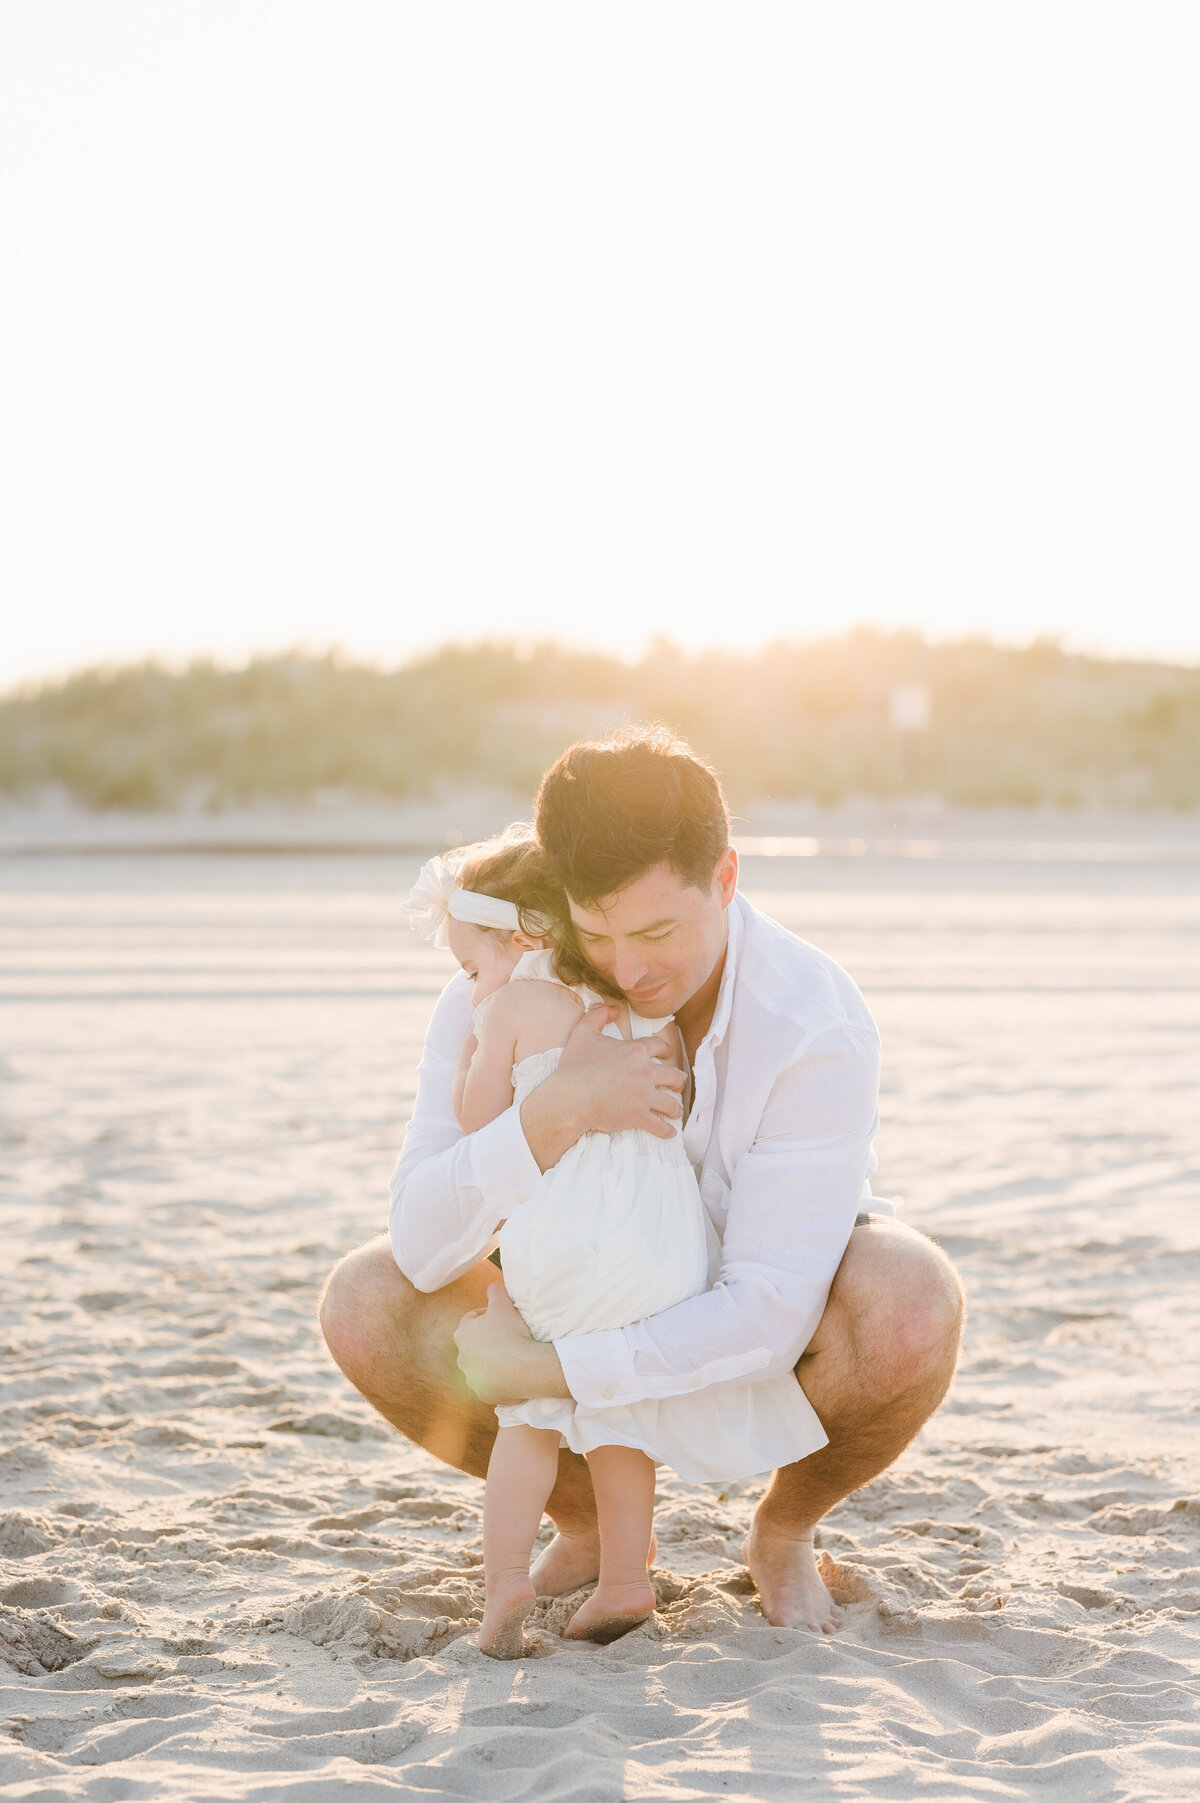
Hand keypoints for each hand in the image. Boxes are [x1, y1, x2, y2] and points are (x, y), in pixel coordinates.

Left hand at [453, 1282, 569, 1404]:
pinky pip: (490, 1385)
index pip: (471, 1320)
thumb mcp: (503, 1302)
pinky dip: (499, 1380)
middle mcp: (462, 1358)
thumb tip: (493, 1287)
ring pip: (480, 1367)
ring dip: (491, 1362)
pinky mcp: (484, 1395)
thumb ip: (495, 1290)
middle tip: (508, 1337)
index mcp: (463, 1334)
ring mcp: (472, 1379)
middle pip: (474, 1345)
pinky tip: (512, 1374)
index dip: (487, 1316)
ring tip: (510, 1357)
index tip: (502, 1317)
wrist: (525, 1367)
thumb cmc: (512, 1332)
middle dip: (487, 1341)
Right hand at [555, 1004, 684, 1130]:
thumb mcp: (583, 1032)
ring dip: (675, 1108)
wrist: (570, 1098)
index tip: (667, 1054)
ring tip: (675, 1112)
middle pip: (674, 1076)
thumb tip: (612, 1008)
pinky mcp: (639, 1117)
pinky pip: (660, 1126)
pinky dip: (666, 1130)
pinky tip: (670, 1132)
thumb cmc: (575, 1066)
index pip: (660, 1047)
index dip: (665, 1050)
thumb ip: (597, 1014)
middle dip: (678, 1080)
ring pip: (671, 1103)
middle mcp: (646, 1073)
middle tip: (678, 1084)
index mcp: (636, 1051)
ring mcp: (644, 1097)